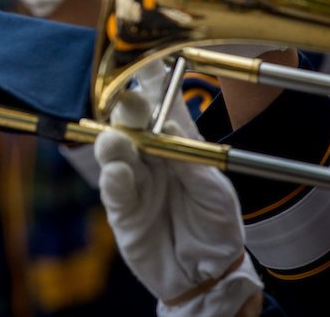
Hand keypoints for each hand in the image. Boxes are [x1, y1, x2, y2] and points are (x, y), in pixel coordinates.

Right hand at [95, 63, 262, 315]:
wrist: (207, 273)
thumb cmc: (216, 226)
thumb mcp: (218, 193)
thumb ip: (193, 164)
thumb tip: (168, 129)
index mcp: (175, 143)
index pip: (158, 104)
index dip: (148, 78)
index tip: (141, 57)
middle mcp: (149, 155)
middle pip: (128, 121)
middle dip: (124, 106)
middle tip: (126, 100)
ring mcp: (132, 180)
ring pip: (112, 150)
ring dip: (113, 142)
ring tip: (117, 142)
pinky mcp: (121, 209)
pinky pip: (112, 189)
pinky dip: (114, 179)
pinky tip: (120, 174)